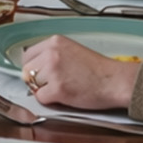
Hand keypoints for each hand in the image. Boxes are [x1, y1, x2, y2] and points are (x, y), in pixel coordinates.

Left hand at [20, 35, 139, 109]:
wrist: (116, 81)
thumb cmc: (100, 70)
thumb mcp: (73, 51)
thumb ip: (53, 55)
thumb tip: (36, 66)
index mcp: (55, 41)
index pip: (28, 55)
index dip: (33, 68)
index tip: (39, 74)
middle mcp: (51, 53)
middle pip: (27, 70)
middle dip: (36, 80)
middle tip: (53, 84)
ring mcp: (53, 70)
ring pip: (33, 85)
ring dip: (44, 90)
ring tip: (64, 88)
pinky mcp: (58, 88)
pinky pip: (41, 98)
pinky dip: (51, 100)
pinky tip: (66, 95)